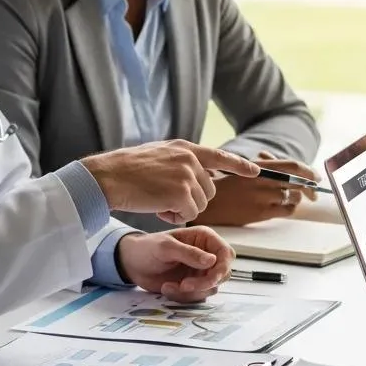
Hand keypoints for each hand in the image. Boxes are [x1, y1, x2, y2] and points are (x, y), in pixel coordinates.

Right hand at [82, 141, 258, 224]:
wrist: (109, 177)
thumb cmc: (127, 170)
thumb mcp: (159, 155)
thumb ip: (181, 161)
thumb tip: (201, 173)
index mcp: (185, 148)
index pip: (220, 157)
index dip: (239, 165)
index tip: (256, 171)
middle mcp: (190, 159)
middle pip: (210, 190)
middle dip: (193, 199)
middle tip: (167, 199)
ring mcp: (187, 175)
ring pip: (201, 204)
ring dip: (182, 209)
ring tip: (159, 202)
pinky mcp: (181, 193)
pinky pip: (189, 213)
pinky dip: (175, 217)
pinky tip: (158, 209)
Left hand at [116, 226, 234, 301]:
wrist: (132, 264)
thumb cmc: (148, 248)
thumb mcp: (166, 247)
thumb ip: (189, 253)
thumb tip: (213, 260)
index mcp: (205, 239)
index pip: (226, 254)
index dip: (222, 268)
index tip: (211, 279)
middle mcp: (207, 255)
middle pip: (222, 273)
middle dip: (205, 283)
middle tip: (184, 286)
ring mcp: (201, 271)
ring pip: (211, 288)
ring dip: (191, 292)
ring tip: (168, 286)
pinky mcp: (193, 285)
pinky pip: (198, 297)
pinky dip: (183, 297)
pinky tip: (167, 288)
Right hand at [197, 152, 320, 226]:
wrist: (209, 203)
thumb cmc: (226, 184)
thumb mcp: (243, 167)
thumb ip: (265, 164)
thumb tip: (281, 161)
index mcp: (259, 167)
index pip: (293, 166)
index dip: (309, 171)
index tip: (316, 177)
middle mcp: (263, 181)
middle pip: (298, 183)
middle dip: (310, 188)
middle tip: (314, 193)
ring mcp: (262, 198)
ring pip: (293, 197)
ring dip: (296, 198)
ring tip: (291, 198)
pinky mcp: (261, 213)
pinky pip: (286, 211)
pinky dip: (289, 208)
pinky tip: (284, 207)